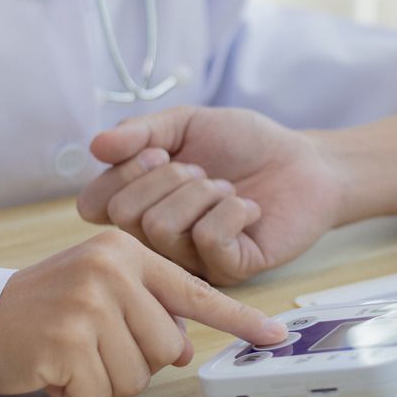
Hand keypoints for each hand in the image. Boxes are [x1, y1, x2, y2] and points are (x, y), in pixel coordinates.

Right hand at [0, 230, 287, 396]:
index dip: (239, 319)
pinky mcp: (66, 339)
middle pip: (168, 348)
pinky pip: (99, 393)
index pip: (194, 293)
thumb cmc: (43, 308)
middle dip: (135, 361)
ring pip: (137, 375)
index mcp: (126, 253)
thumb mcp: (101, 290)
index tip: (275, 336)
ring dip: (103, 379)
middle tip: (92, 346)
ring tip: (70, 354)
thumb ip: (147, 309)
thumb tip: (185, 350)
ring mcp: (89, 303)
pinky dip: (77, 394)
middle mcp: (111, 270)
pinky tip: (53, 370)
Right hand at [76, 107, 344, 284]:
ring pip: (162, 228)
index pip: (93, 204)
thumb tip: (96, 145)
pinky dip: (232, 211)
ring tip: (227, 189)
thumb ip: (140, 131)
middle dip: (169, 177)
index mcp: (138, 205)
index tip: (159, 151)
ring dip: (203, 192)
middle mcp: (156, 240)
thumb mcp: (186, 123)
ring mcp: (190, 261)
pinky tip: (249, 210)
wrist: (303, 162)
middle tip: (202, 171)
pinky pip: (207, 240)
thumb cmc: (243, 145)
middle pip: (125, 215)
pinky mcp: (227, 272)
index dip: (123, 173)